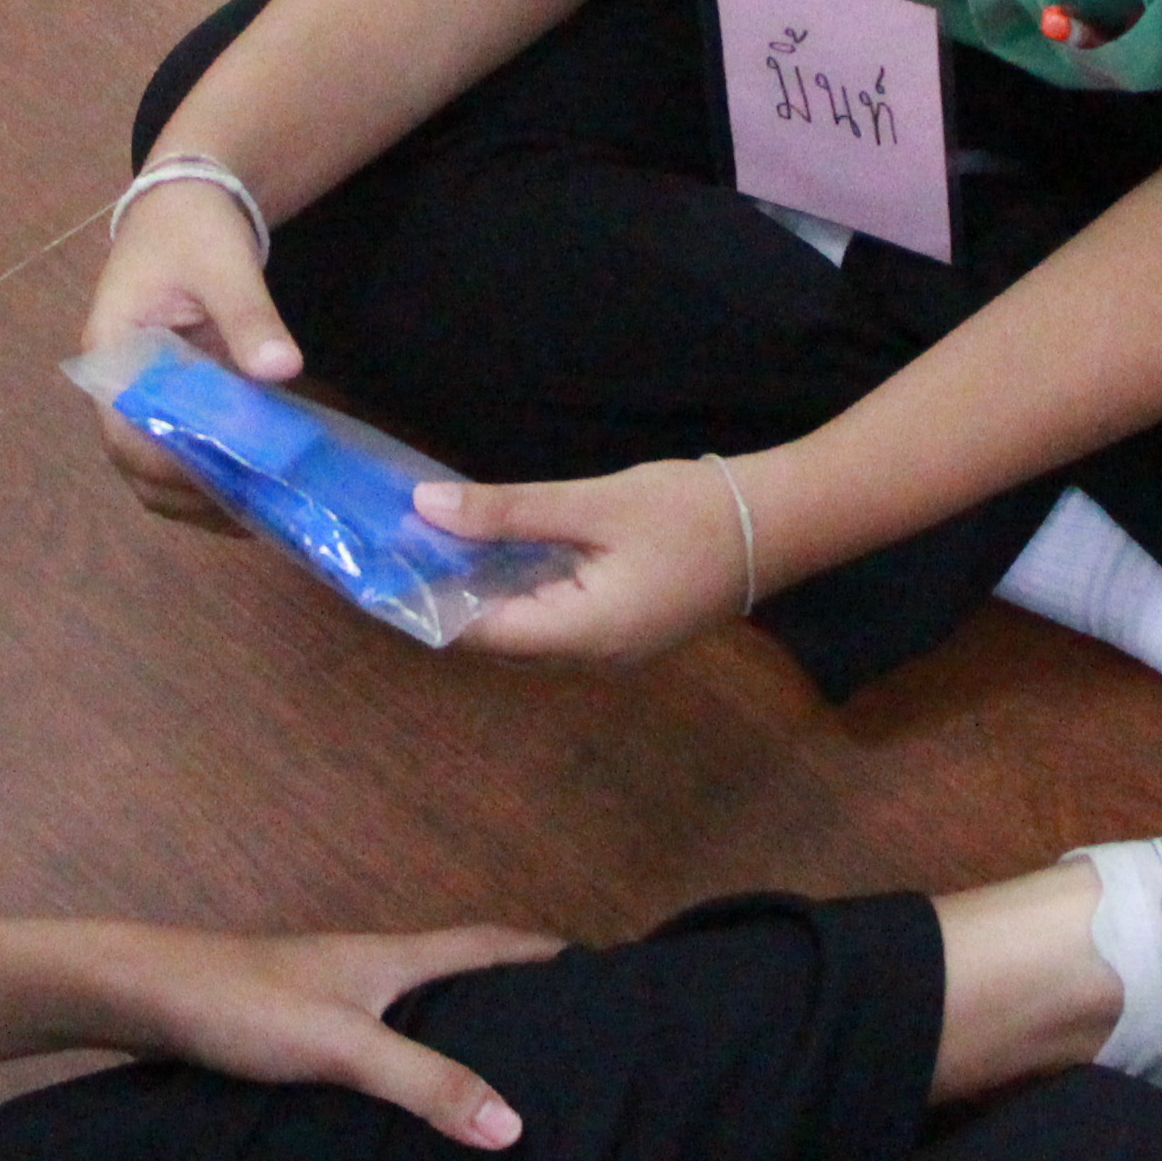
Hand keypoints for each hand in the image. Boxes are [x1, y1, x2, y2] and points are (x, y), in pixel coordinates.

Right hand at [79, 177, 301, 527]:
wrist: (187, 203)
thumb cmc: (193, 229)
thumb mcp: (224, 262)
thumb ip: (248, 315)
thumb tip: (280, 369)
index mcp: (112, 353)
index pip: (124, 432)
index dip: (170, 464)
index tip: (225, 478)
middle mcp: (118, 387)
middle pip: (138, 465)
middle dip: (190, 495)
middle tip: (256, 509)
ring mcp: (143, 399)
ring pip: (157, 472)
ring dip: (202, 498)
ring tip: (262, 511)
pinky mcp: (172, 401)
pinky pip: (183, 455)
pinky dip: (213, 480)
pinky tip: (260, 491)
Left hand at [79, 920, 561, 1148]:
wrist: (137, 993)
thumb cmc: (238, 1004)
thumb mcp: (343, 1048)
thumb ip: (425, 1084)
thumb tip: (513, 1126)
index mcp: (391, 957)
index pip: (490, 943)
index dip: (546, 954)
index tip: (600, 969)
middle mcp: (366, 967)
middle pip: (458, 973)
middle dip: (513, 996)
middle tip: (566, 1033)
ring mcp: (327, 994)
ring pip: (413, 1007)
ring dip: (457, 1030)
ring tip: (498, 1075)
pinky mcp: (291, 1025)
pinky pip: (372, 1038)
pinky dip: (404, 1059)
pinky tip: (399, 1103)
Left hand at [411, 459, 756, 664]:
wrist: (780, 522)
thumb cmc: (690, 512)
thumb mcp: (593, 504)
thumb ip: (508, 512)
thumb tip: (425, 508)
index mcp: (581, 634)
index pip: (477, 631)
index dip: (425, 601)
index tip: (381, 565)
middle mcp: (591, 656)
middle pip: (498, 637)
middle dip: (448, 595)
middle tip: (401, 545)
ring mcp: (612, 648)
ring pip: (526, 629)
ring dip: (483, 591)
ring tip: (437, 543)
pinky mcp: (627, 630)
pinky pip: (556, 620)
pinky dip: (521, 589)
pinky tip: (499, 550)